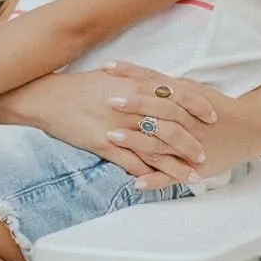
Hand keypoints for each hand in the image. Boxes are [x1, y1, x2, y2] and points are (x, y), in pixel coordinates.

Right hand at [17, 63, 217, 190]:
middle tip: (204, 152)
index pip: (177, 96)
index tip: (211, 115)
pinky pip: (132, 164)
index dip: (197, 106)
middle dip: (191, 141)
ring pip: (156, 150)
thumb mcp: (114, 76)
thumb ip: (139, 80)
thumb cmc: (80, 86)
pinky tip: (159, 184)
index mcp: (137, 86)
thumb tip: (160, 84)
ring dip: (176, 165)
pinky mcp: (105, 146)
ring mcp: (119, 128)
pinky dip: (147, 175)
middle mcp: (133, 107)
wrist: (49, 97)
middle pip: (171, 126)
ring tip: (193, 176)